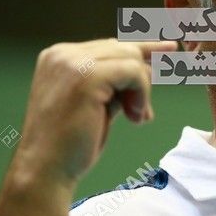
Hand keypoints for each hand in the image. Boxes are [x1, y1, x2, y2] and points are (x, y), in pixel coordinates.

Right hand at [13, 38, 176, 187]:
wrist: (46, 169)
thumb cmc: (71, 142)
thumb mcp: (97, 102)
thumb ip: (116, 83)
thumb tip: (152, 67)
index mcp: (59, 57)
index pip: (110, 46)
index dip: (141, 51)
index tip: (169, 49)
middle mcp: (63, 54)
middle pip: (124, 49)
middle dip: (143, 78)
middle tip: (144, 110)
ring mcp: (72, 62)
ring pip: (131, 59)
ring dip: (142, 90)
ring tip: (136, 117)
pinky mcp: (86, 76)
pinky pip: (133, 72)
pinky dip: (141, 94)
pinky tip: (135, 117)